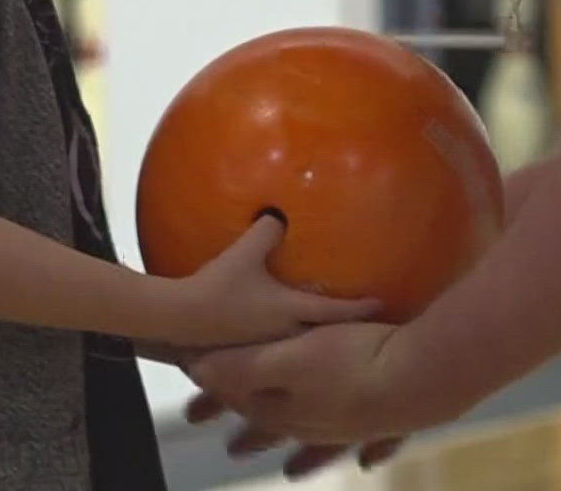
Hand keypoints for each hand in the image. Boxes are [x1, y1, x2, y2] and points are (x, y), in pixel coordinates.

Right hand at [169, 214, 380, 347]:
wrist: (179, 319)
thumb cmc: (217, 287)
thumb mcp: (245, 252)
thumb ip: (267, 231)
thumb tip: (280, 214)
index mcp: (290, 311)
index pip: (335, 311)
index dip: (359, 308)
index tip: (381, 305)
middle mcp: (284, 333)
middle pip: (322, 332)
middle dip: (340, 327)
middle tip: (358, 318)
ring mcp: (265, 343)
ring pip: (299, 339)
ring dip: (313, 332)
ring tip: (320, 321)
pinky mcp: (247, 347)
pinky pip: (277, 340)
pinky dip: (287, 332)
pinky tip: (277, 322)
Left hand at [187, 321, 466, 447]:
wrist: (421, 380)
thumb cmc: (354, 361)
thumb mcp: (287, 359)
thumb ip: (244, 369)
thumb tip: (200, 374)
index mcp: (286, 407)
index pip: (244, 403)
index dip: (220, 393)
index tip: (201, 385)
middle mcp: (316, 424)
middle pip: (275, 428)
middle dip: (252, 434)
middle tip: (232, 449)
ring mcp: (353, 427)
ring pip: (319, 445)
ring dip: (304, 458)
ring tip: (291, 473)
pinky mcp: (389, 422)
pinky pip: (375, 443)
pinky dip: (368, 454)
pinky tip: (367, 463)